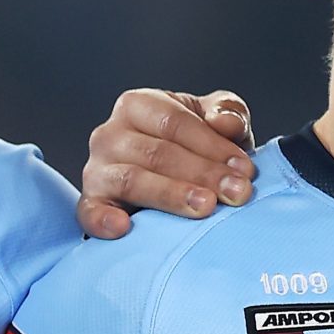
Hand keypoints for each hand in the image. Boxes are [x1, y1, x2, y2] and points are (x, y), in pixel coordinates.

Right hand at [76, 89, 254, 239]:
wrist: (170, 179)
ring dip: (172, 195)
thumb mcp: (215, 122)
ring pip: (132, 180)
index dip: (212, 146)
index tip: (244, 169)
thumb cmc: (193, 147)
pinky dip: (103, 220)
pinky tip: (124, 228)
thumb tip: (226, 123)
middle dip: (203, 173)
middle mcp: (109, 134)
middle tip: (237, 192)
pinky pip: (90, 212)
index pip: (174, 122)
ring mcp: (96, 169)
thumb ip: (227, 113)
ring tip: (206, 207)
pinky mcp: (89, 203)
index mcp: (137, 105)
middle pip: (157, 153)